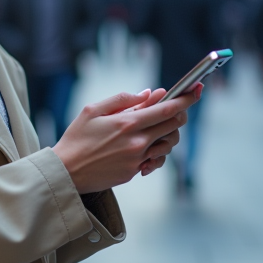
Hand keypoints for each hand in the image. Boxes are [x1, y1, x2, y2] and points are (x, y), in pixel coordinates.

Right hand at [53, 84, 199, 193]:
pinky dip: (156, 151)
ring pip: (168, 144)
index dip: (186, 99)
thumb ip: (123, 100)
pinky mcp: (134, 172)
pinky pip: (156, 160)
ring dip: (167, 133)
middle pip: (173, 125)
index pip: (166, 109)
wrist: (66, 172)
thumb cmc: (76, 138)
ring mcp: (137, 159)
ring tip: (154, 128)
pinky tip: (145, 148)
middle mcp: (137, 142)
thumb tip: (149, 93)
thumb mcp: (93, 110)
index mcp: (128, 123)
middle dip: (179, 114)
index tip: (196, 90)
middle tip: (174, 108)